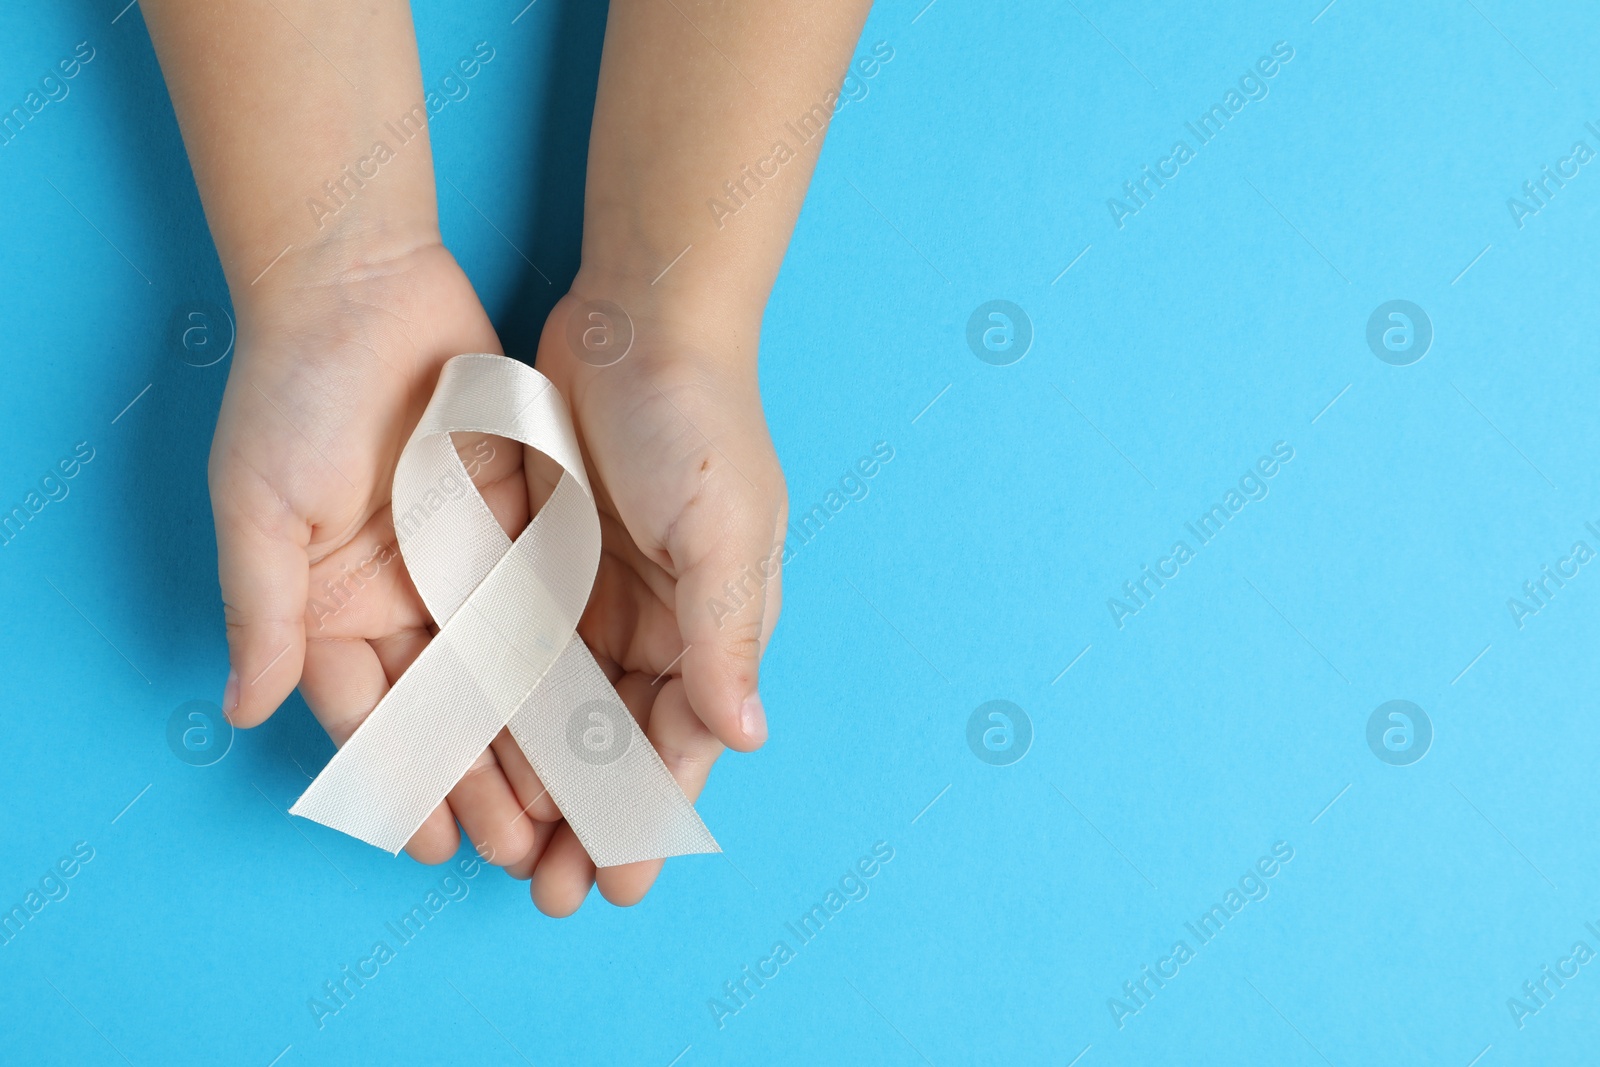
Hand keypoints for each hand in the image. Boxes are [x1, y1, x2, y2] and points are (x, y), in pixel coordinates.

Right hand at [214, 242, 561, 877]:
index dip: (404, 782)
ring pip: (504, 675)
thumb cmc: (292, 391)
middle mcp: (397, 598)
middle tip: (525, 852)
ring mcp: (458, 565)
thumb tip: (242, 708)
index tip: (439, 845)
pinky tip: (597, 719)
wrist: (363, 286)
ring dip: (533, 742)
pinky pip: (546, 608)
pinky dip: (567, 664)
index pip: (372, 717)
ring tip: (569, 809)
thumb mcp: (259, 506)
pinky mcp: (514, 526)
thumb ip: (264, 610)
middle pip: (448, 712)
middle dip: (482, 782)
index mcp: (328, 606)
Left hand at [520, 281, 786, 914]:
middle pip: (618, 743)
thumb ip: (727, 635)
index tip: (617, 885)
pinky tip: (474, 760)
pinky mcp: (543, 564)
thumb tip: (743, 738)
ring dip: (540, 782)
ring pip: (564, 714)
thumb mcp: (725, 529)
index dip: (649, 815)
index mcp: (715, 623)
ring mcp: (599, 597)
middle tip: (552, 894)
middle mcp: (659, 623)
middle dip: (590, 819)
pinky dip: (502, 711)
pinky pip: (518, 654)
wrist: (639, 318)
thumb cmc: (698, 420)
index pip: (681, 740)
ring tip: (508, 851)